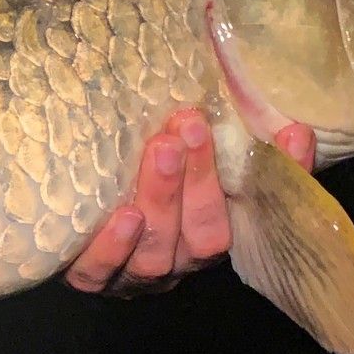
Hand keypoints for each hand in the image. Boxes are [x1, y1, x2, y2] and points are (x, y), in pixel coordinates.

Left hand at [63, 109, 316, 295]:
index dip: (281, 175)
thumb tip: (244, 74)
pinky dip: (114, 246)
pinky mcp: (91, 279)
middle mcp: (180, 258)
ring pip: (158, 251)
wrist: (62, 222)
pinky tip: (124, 216)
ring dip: (163, 199)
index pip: (258, 209)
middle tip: (192, 126)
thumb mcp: (175, 151)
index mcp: (211, 229)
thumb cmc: (129, 175)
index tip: (291, 132)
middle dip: (202, 179)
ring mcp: (135, 274)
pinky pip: (103, 271)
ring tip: (161, 150)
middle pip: (204, 233)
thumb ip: (210, 128)